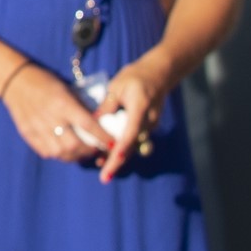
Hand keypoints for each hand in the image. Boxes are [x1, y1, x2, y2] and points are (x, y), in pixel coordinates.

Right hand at [2, 63, 104, 164]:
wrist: (15, 81)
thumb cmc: (45, 81)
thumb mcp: (66, 89)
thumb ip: (80, 107)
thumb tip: (98, 124)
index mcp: (62, 103)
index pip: (88, 125)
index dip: (103, 137)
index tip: (113, 143)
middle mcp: (50, 117)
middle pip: (74, 145)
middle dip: (89, 151)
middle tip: (95, 150)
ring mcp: (37, 127)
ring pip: (60, 153)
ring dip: (74, 156)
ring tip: (80, 153)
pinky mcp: (27, 133)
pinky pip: (46, 152)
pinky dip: (58, 155)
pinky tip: (63, 150)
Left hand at [95, 60, 168, 181]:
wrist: (158, 73)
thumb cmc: (135, 77)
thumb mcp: (116, 88)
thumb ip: (107, 106)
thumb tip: (92, 122)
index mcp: (140, 109)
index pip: (130, 132)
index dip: (121, 148)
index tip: (113, 160)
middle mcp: (148, 121)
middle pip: (132, 146)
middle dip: (117, 162)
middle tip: (105, 177)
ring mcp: (151, 125)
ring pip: (134, 146)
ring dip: (119, 157)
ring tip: (102, 168)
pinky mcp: (149, 127)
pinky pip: (135, 141)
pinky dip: (124, 148)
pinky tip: (109, 153)